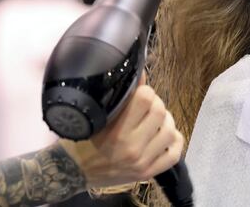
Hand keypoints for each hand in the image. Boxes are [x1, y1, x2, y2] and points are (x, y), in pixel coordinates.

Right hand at [59, 81, 184, 187]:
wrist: (74, 172)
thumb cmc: (83, 139)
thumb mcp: (98, 116)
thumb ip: (121, 98)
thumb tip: (141, 76)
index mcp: (117, 131)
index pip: (145, 98)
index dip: (145, 90)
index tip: (139, 92)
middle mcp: (132, 147)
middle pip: (160, 112)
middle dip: (156, 103)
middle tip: (148, 105)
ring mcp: (142, 162)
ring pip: (170, 132)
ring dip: (166, 121)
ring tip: (156, 120)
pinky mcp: (148, 173)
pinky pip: (174, 155)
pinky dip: (174, 141)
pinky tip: (164, 136)